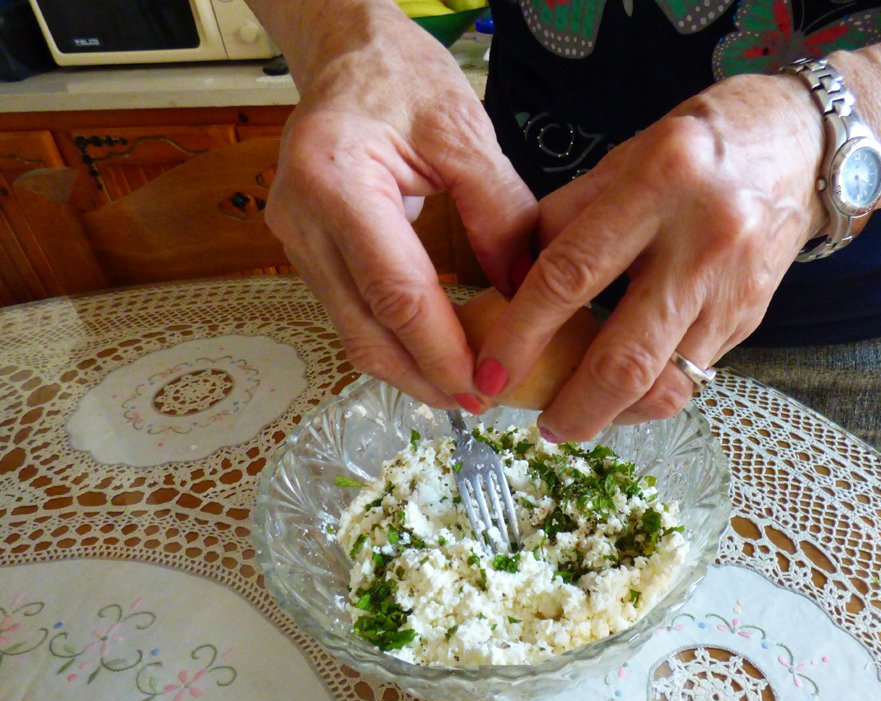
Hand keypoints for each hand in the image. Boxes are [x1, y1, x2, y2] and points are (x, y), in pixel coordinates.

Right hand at [262, 2, 536, 406]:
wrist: (348, 55)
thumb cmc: (403, 79)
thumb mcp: (465, 134)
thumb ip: (500, 215)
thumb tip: (525, 296)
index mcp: (334, 179)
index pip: (395, 293)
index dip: (441, 352)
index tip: (484, 387)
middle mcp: (300, 218)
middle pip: (362, 331)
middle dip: (422, 378)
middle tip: (476, 404)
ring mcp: (294, 239)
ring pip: (351, 330)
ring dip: (406, 366)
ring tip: (461, 384)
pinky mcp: (304, 250)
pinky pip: (350, 311)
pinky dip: (392, 338)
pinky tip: (433, 350)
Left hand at [473, 73, 825, 439]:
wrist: (801, 147)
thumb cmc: (698, 147)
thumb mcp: (624, 158)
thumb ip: (566, 218)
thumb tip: (511, 282)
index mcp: (657, 185)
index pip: (571, 275)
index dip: (522, 335)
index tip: (490, 374)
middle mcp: (702, 242)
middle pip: (626, 358)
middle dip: (574, 408)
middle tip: (541, 428)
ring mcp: (733, 289)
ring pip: (667, 385)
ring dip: (614, 416)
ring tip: (579, 417)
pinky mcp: (751, 319)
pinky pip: (692, 376)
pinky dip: (649, 395)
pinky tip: (621, 393)